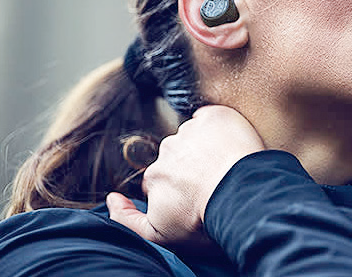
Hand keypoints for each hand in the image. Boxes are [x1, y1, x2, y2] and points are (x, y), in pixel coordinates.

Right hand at [107, 105, 264, 246]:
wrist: (239, 196)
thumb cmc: (203, 219)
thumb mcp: (158, 235)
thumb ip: (127, 220)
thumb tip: (112, 199)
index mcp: (154, 176)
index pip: (160, 178)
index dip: (178, 188)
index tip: (195, 195)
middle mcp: (167, 150)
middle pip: (176, 156)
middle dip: (190, 167)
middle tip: (214, 182)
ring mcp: (190, 131)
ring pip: (194, 136)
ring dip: (205, 147)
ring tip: (225, 166)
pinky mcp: (214, 116)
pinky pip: (211, 117)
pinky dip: (218, 126)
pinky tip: (229, 142)